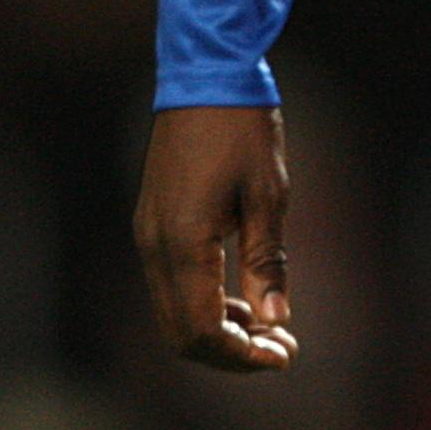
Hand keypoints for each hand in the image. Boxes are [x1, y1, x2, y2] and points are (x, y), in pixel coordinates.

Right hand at [133, 104, 299, 370]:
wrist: (206, 73)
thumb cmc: (244, 128)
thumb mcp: (268, 194)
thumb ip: (266, 262)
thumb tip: (274, 321)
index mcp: (182, 242)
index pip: (202, 330)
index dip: (241, 356)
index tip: (284, 356)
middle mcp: (153, 245)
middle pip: (181, 333)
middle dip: (230, 352)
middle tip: (282, 348)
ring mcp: (146, 233)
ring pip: (173, 312)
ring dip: (218, 329)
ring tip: (270, 326)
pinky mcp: (151, 222)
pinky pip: (170, 284)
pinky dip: (203, 302)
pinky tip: (242, 298)